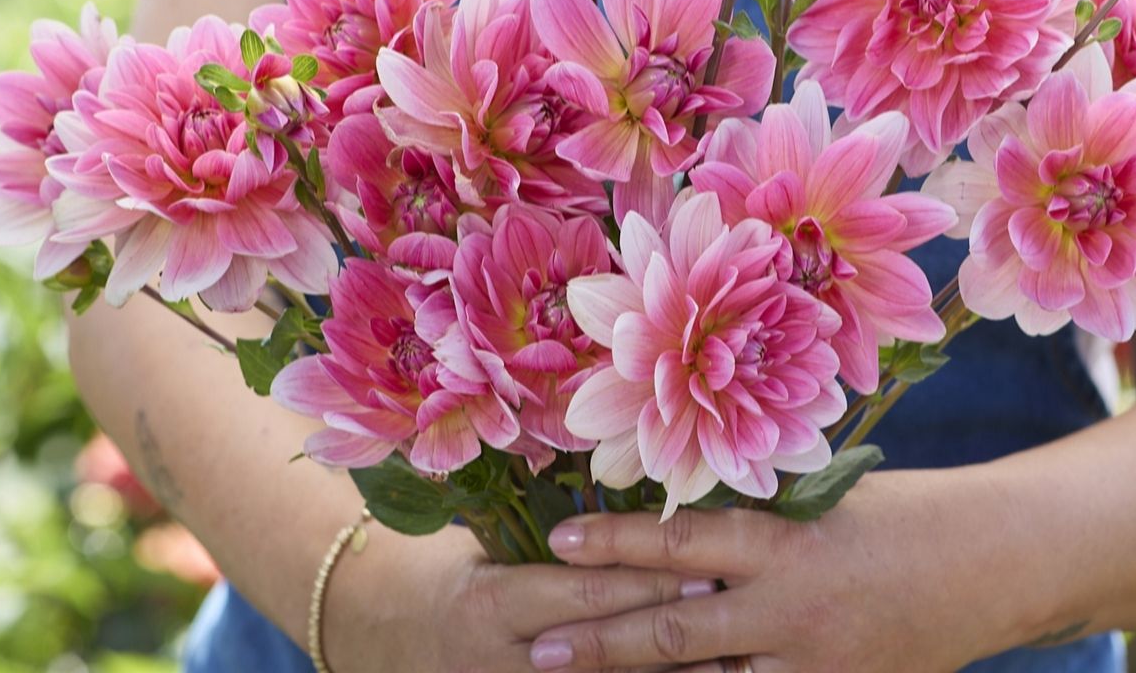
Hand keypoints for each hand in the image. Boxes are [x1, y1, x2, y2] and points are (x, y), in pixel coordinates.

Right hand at [324, 520, 714, 672]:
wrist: (405, 635)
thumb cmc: (465, 566)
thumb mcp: (490, 542)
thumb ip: (552, 529)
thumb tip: (631, 481)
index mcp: (493, 602)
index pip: (584, 593)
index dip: (647, 582)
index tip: (706, 566)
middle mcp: (501, 661)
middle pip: (602, 648)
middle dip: (668, 630)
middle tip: (729, 609)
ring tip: (729, 658)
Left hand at [525, 475, 988, 672]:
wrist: (989, 564)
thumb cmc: (903, 513)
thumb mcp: (824, 499)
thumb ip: (757, 520)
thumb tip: (683, 530)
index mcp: (784, 543)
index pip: (680, 542)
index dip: (614, 542)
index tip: (558, 541)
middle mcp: (788, 611)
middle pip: (673, 632)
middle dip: (599, 643)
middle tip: (537, 649)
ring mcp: (811, 668)